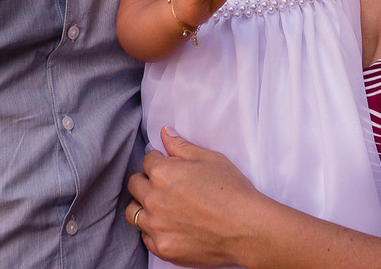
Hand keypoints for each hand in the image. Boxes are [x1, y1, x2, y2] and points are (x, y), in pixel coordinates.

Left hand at [126, 127, 261, 266]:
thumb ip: (181, 146)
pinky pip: (145, 237)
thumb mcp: (210, 159)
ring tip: (162, 206)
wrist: (247, 229)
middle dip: (146, 181)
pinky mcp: (162, 248)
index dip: (159, 160)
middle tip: (164, 185)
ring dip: (144, 206)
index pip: (147, 160)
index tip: (170, 166)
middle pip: (134, 185)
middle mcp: (153, 199)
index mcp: (162, 173)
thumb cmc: (232, 191)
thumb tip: (164, 133)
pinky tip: (169, 225)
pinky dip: (153, 230)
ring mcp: (156, 226)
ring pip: (133, 212)